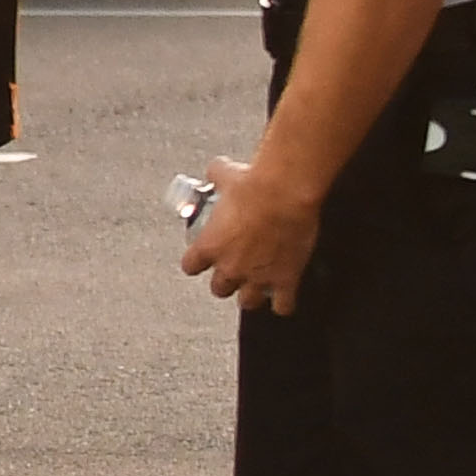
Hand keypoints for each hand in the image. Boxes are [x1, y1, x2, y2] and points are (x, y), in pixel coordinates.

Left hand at [179, 151, 318, 313]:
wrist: (285, 193)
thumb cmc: (254, 184)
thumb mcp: (225, 174)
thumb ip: (215, 176)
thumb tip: (216, 169)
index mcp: (209, 246)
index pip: (190, 266)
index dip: (197, 263)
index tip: (203, 259)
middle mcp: (230, 267)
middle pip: (219, 289)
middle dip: (226, 282)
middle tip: (235, 271)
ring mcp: (258, 277)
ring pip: (248, 302)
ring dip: (252, 296)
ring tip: (258, 287)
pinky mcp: (285, 280)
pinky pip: (283, 306)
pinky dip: (284, 303)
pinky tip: (285, 298)